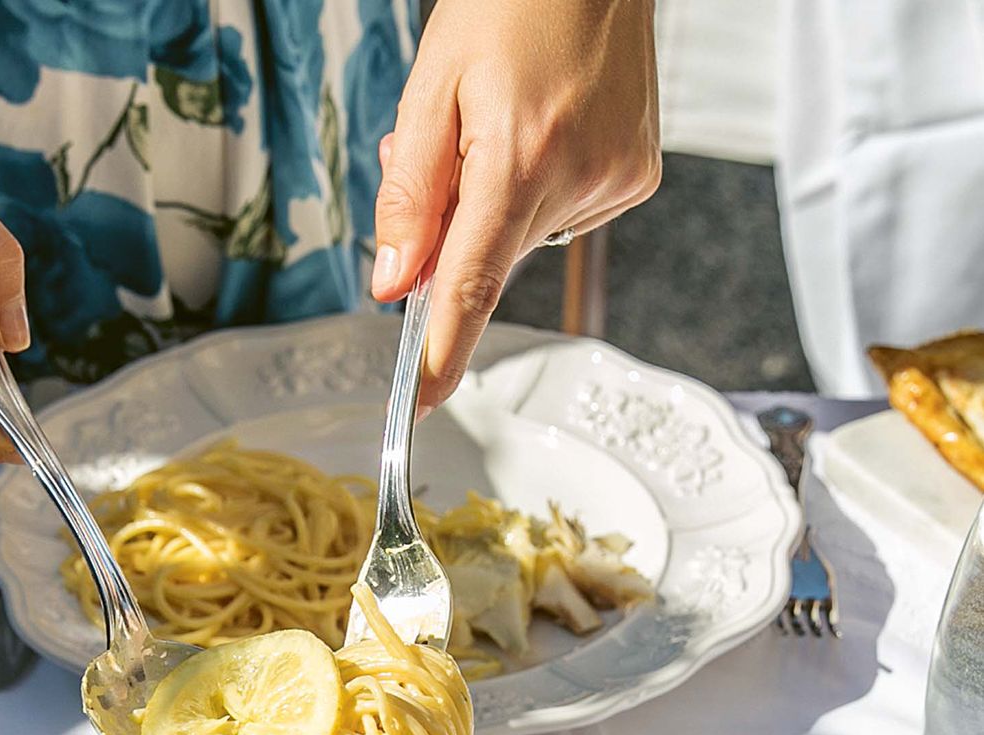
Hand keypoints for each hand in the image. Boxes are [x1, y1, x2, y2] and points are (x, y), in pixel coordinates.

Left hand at [371, 0, 659, 413]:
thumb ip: (408, 194)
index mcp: (518, 159)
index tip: (419, 403)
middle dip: (450, 229)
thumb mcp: (431, 86)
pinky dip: (537, 191)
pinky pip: (562, 215)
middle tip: (446, 150)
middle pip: (486, 258)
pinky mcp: (634, 179)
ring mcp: (614, 182)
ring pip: (522, 237)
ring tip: (501, 123)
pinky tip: (543, 132)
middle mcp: (575, 179)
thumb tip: (391, 284)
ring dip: (494, 203)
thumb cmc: (514, 3)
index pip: (469, 287)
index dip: (441, 354)